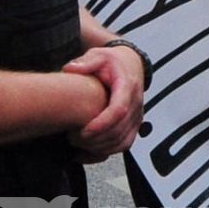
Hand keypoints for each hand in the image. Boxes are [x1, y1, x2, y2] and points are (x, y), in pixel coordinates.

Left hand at [62, 43, 144, 158]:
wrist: (130, 65)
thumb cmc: (113, 62)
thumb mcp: (98, 55)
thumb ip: (85, 63)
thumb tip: (71, 69)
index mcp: (127, 87)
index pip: (119, 110)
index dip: (101, 124)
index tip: (83, 131)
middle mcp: (135, 104)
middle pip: (120, 131)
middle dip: (96, 140)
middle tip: (73, 139)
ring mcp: (137, 117)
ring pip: (123, 142)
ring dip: (100, 148)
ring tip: (79, 144)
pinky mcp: (134, 126)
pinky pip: (124, 145)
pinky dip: (107, 151)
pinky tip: (90, 150)